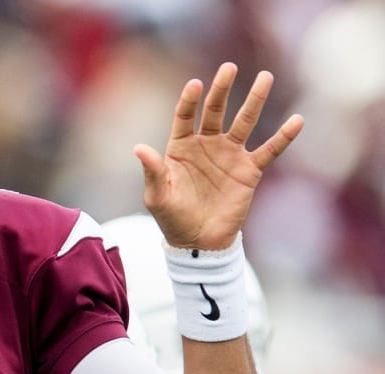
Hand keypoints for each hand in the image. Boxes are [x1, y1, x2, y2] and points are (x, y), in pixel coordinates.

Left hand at [136, 62, 303, 249]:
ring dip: (254, 100)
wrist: (198, 241)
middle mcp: (206, 145)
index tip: (196, 84)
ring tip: (265, 78)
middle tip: (229, 68)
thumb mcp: (158, 195)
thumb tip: (139, 148)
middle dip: (222, 89)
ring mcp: (229, 155)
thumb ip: (152, 170)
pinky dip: (283, 137)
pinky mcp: (249, 170)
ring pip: (244, 122)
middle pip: (215, 111)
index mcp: (180, 147)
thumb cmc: (172, 217)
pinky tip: (297, 120)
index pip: (185, 117)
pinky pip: (269, 150)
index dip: (190, 101)